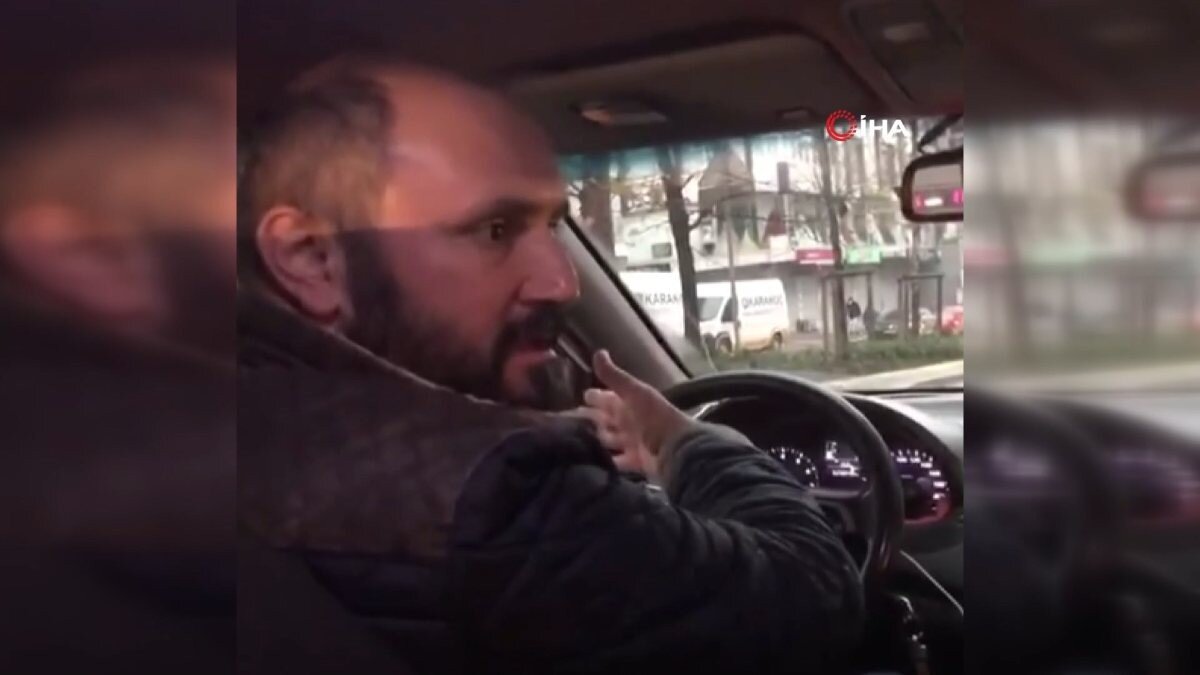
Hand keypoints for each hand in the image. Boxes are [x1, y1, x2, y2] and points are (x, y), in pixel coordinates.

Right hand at [578, 350, 690, 480]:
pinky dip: (606, 461)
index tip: (581, 396)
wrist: (676, 448)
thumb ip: (614, 376)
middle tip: (569, 420)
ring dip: (596, 439)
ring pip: (609, 440)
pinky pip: (617, 461)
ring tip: (574, 441)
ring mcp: (632, 443)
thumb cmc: (655, 416)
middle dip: (591, 419)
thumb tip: (598, 352)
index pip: (607, 398)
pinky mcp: (634, 463)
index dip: (595, 397)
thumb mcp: (634, 392)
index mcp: (630, 403)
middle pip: (606, 419)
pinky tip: (590, 462)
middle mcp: (630, 422)